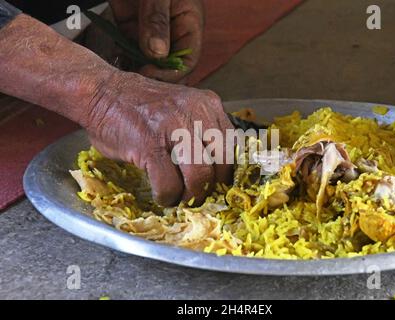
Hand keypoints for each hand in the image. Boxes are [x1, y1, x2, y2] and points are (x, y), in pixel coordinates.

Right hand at [85, 71, 232, 206]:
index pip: (234, 147)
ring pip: (199, 176)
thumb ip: (202, 130)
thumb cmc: (143, 107)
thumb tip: (217, 170)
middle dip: (212, 188)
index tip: (217, 185)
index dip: (226, 173)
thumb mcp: (183, 109)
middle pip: (221, 165)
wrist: (102, 92)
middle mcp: (196, 113)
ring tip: (181, 199)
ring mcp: (173, 128)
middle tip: (199, 196)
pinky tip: (162, 196)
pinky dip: (167, 197)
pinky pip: (169, 183)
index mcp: (208, 105)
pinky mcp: (149, 145)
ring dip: (191, 196)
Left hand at [108, 0, 203, 82]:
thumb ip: (157, 20)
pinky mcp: (132, 32)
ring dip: (137, 73)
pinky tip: (114, 64)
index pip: (187, 60)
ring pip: (149, 64)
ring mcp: (152, 35)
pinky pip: (131, 53)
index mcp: (189, 26)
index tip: (150, 74)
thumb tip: (157, 54)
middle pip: (169, 67)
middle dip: (155, 77)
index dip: (171, 72)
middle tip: (135, 84)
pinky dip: (124, 61)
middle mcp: (173, 35)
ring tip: (123, 80)